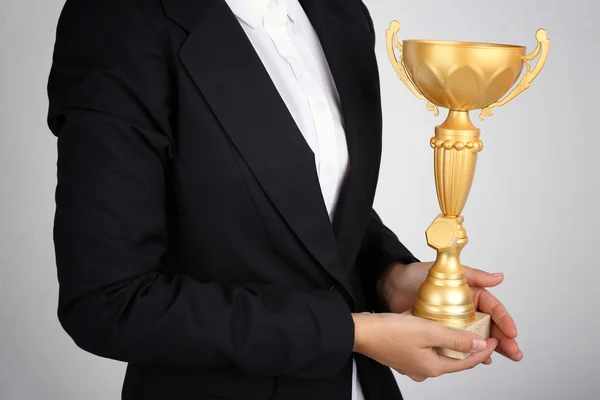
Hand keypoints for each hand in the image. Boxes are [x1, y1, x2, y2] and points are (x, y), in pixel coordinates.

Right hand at [352, 312, 498, 381]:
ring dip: (453, 343)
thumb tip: (478, 344)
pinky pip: (427, 350)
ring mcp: (413, 364)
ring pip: (441, 354)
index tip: (494, 339)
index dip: (483, 349)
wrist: (361, 332)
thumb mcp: (428, 330)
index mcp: (433, 367)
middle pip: (455, 359)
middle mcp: (424, 370)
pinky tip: (435, 329)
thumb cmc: (389, 331)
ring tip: (462, 329)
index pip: (467, 361)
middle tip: (482, 333)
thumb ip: (455, 338)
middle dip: (470, 347)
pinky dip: (436, 341)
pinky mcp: (404, 355)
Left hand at [378, 261, 521, 363]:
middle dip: (503, 339)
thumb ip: (474, 276)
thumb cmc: (415, 274)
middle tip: (514, 352)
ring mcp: (452, 320)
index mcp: (469, 293)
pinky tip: (479, 359)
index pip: (492, 308)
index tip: (511, 332)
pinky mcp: (440, 330)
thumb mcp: (447, 271)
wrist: (391, 285)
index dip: (504, 321)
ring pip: (476, 336)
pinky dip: (470, 350)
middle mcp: (464, 307)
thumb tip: (498, 277)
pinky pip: (458, 342)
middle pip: (489, 325)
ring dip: (490, 347)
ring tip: (503, 357)